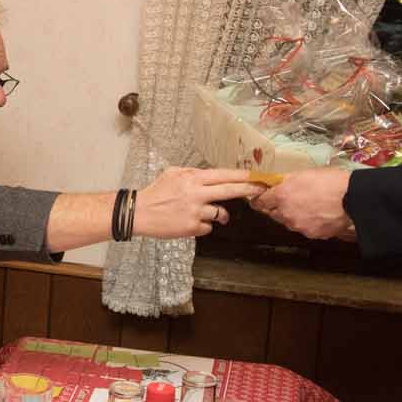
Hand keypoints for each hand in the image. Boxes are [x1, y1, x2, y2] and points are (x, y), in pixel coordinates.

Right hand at [133, 167, 268, 239]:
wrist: (140, 212)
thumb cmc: (156, 192)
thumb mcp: (173, 173)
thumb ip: (193, 174)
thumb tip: (212, 177)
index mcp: (192, 178)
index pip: (224, 175)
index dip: (243, 175)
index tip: (257, 175)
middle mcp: (196, 193)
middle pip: (230, 191)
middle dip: (248, 190)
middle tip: (261, 190)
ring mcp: (195, 212)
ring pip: (220, 213)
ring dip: (220, 214)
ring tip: (214, 213)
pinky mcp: (192, 228)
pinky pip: (208, 227)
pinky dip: (203, 225)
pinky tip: (190, 222)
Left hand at [251, 168, 355, 240]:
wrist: (352, 198)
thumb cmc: (330, 181)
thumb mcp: (304, 173)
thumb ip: (286, 180)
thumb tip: (277, 183)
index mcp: (282, 196)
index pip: (260, 202)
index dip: (260, 200)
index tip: (261, 199)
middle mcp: (286, 214)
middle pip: (274, 214)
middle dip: (278, 207)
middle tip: (290, 200)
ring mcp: (299, 226)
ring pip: (289, 222)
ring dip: (294, 215)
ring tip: (309, 206)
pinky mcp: (312, 234)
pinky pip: (305, 229)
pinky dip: (308, 223)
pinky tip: (318, 214)